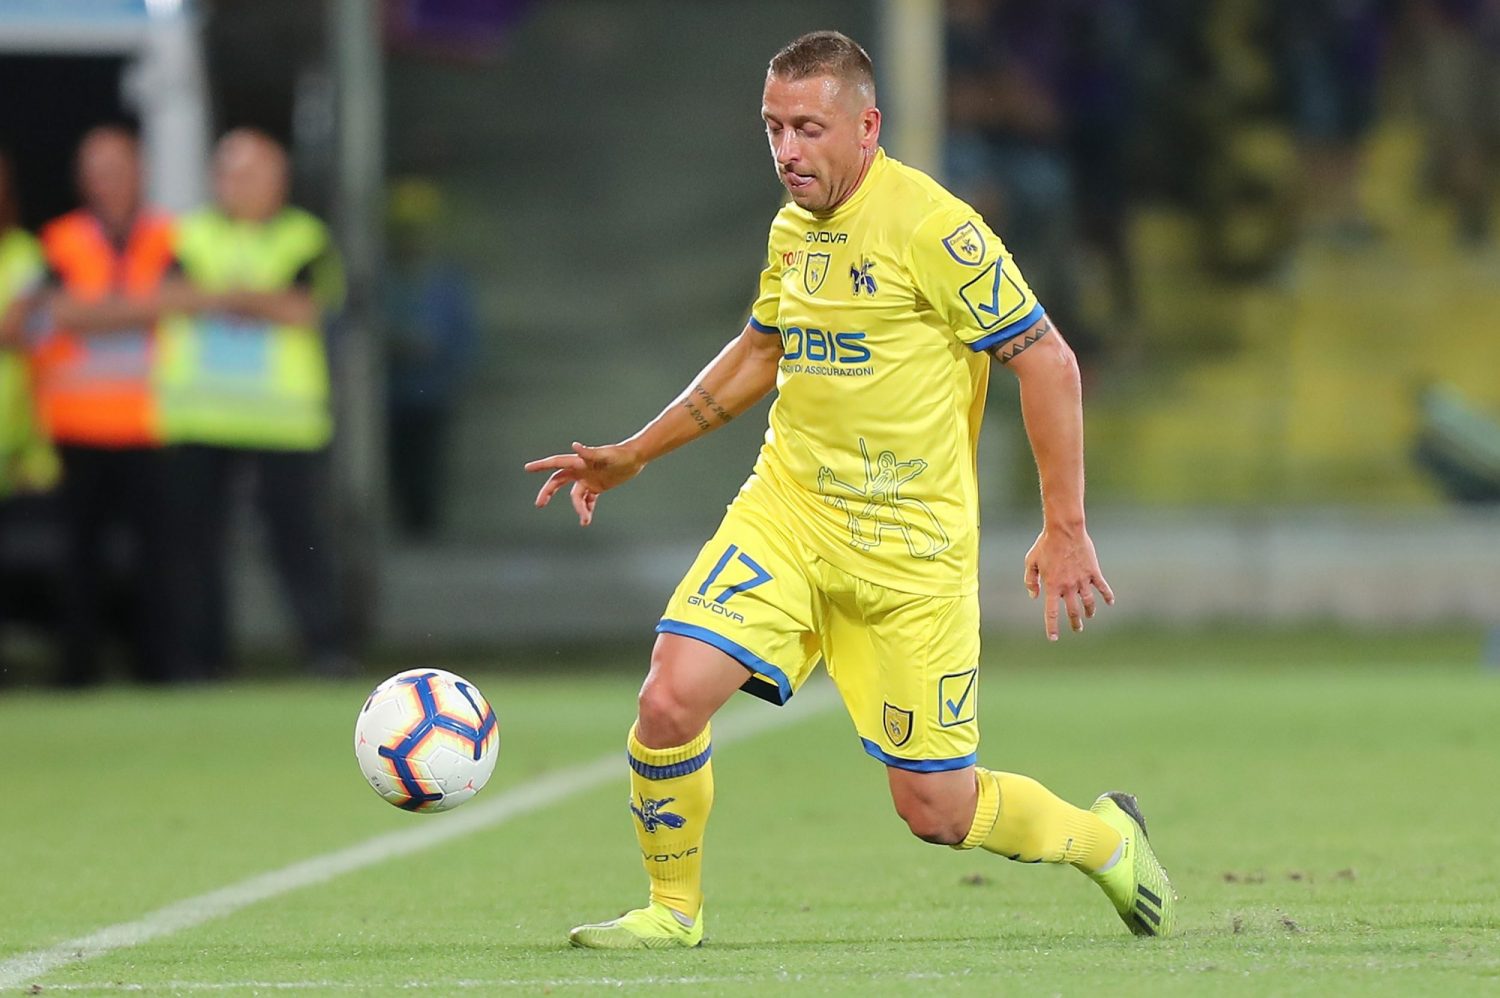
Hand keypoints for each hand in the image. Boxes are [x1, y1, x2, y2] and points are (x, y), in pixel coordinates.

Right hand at [523, 441, 644, 525]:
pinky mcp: (597, 487)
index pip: (556, 463)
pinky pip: (588, 500)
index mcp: (579, 462)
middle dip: (548, 492)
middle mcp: (580, 470)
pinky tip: (587, 519)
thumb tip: (574, 446)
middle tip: (539, 504)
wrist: (635, 458)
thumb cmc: (620, 454)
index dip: (541, 465)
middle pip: (558, 481)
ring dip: (578, 508)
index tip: (527, 468)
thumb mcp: (606, 454)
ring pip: (575, 496)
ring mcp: (588, 479)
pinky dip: (586, 509)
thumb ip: (589, 452)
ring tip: (585, 521)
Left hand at [1023, 525, 1114, 640]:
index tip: (1053, 638)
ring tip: (1089, 617)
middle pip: (1073, 612)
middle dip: (1075, 623)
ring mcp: (1082, 580)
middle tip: (1077, 629)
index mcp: (1052, 586)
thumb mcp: (1031, 561)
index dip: (1052, 627)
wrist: (1065, 530)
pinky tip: (1110, 603)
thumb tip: (1034, 596)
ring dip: (1089, 612)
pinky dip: (1107, 596)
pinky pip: (1103, 588)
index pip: (1052, 613)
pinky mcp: (1093, 572)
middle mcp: (1068, 587)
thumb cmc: (1045, 544)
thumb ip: (1030, 581)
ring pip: (1088, 603)